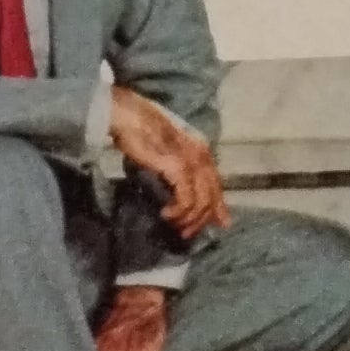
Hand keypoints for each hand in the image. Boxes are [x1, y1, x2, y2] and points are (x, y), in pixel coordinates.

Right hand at [108, 85, 230, 237]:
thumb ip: (177, 171)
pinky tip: (166, 214)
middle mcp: (201, 155)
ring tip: (173, 224)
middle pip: (212, 196)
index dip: (219, 206)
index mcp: (201, 150)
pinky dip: (179, 212)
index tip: (221, 224)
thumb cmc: (140, 133)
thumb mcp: (164, 154)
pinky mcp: (179, 167)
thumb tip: (179, 192)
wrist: (128, 117)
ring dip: (188, 219)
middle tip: (185, 234)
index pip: (217, 184)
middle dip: (202, 220)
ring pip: (202, 202)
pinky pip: (187, 199)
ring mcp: (192, 161)